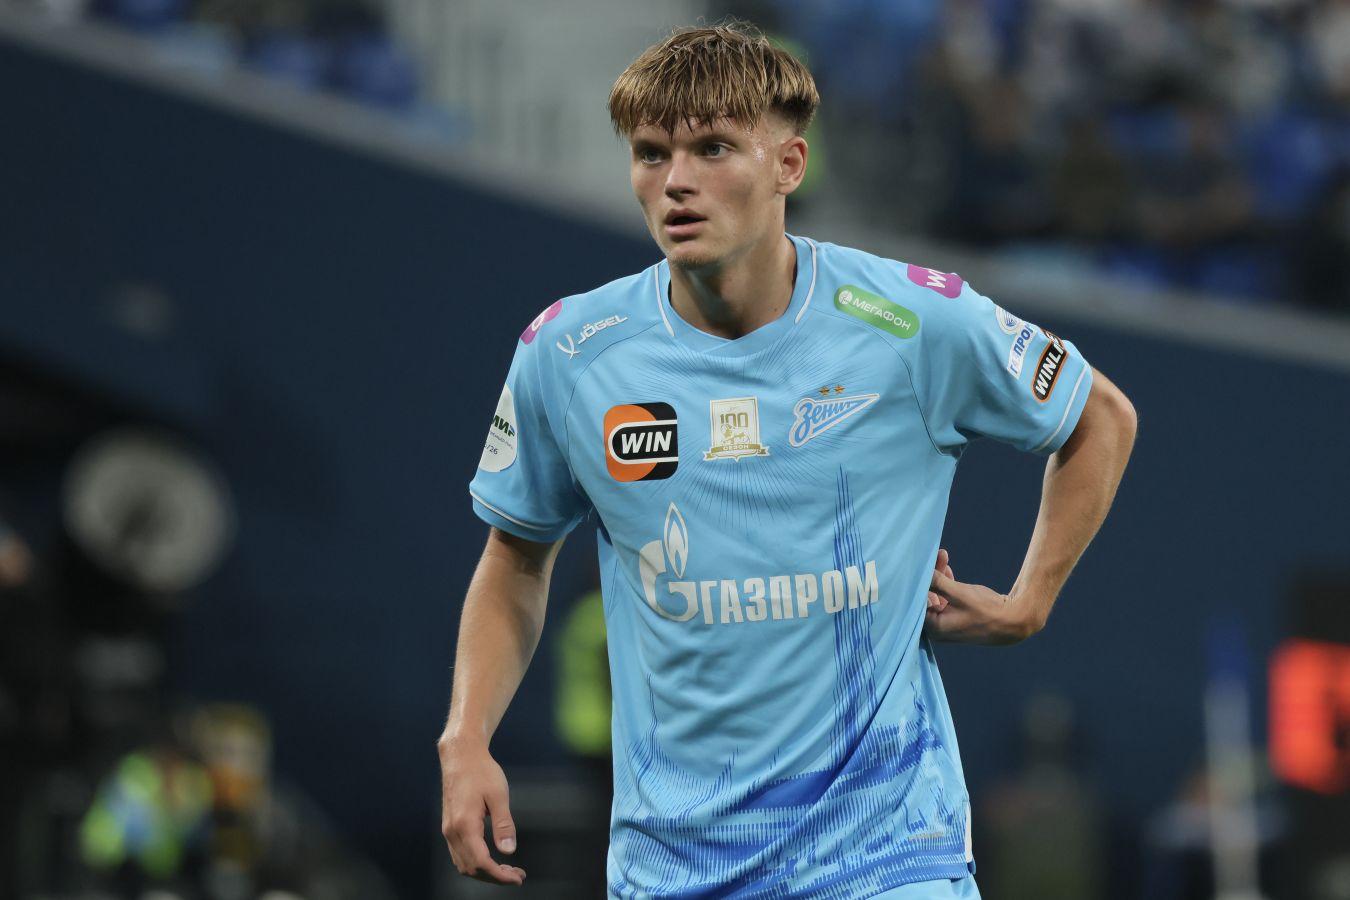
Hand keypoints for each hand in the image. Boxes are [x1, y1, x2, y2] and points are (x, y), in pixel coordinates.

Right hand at [438, 734, 525, 884]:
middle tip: (517, 874)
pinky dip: (475, 863)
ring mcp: (448, 830)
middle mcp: (452, 832)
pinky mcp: (449, 826)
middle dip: (494, 877)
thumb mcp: (498, 795)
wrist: (461, 755)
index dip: (499, 876)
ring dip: (484, 872)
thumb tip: (509, 851)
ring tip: (507, 869)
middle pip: (471, 869)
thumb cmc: (481, 771)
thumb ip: (503, 824)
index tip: (517, 878)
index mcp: (464, 825)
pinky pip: (459, 854)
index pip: (481, 862)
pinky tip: (492, 858)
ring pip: (463, 864)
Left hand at [924, 549, 1041, 644]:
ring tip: (943, 556)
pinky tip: (947, 569)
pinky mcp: (956, 616)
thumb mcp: (959, 594)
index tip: (922, 564)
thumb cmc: (986, 611)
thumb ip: (938, 582)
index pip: (917, 602)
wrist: (1014, 621)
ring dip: (938, 577)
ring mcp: (947, 623)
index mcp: (934, 627)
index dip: (918, 582)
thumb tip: (921, 571)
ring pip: (936, 595)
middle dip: (930, 575)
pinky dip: (946, 585)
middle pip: (926, 597)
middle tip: (936, 556)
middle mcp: (937, 628)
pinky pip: (946, 598)